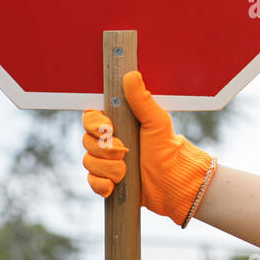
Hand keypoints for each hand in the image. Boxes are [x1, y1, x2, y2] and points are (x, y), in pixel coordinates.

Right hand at [81, 70, 214, 226]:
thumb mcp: (156, 121)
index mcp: (119, 123)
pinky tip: (115, 185)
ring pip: (89, 162)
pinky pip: (92, 181)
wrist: (172, 182)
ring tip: (126, 171)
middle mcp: (109, 141)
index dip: (94, 125)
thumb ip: (142, 100)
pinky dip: (103, 184)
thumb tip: (131, 75)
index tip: (108, 129)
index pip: (90, 118)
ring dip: (108, 168)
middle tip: (125, 151)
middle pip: (87, 141)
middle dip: (105, 150)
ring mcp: (107, 161)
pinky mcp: (107, 181)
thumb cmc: (166, 148)